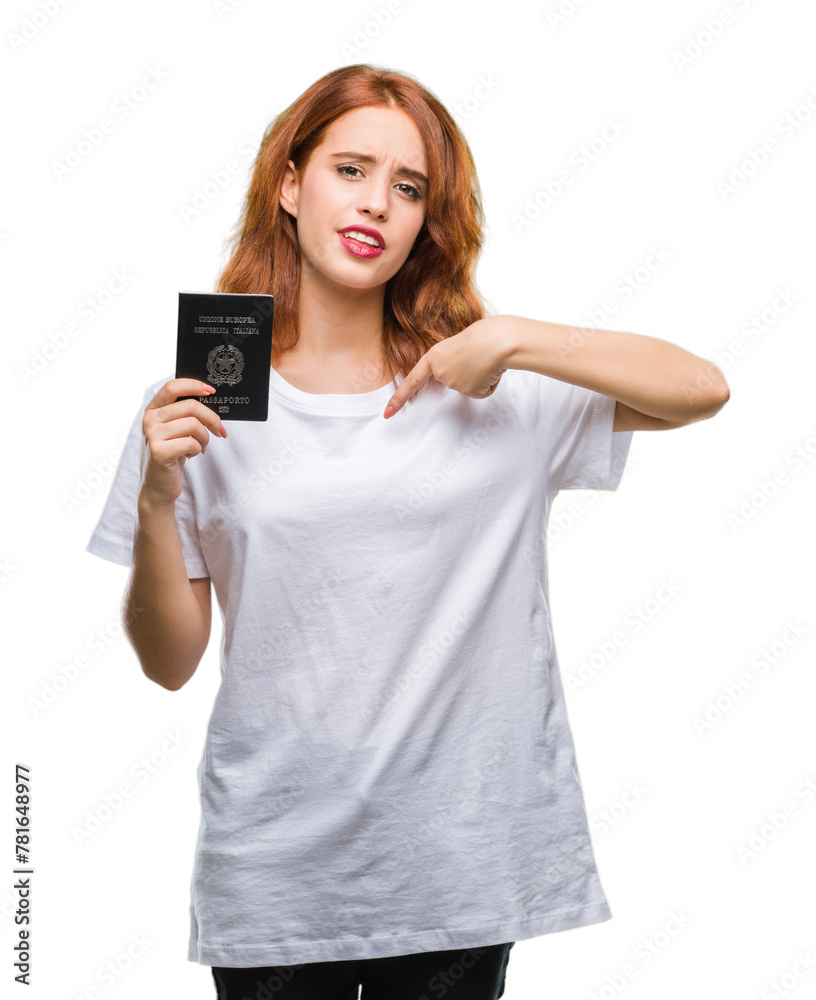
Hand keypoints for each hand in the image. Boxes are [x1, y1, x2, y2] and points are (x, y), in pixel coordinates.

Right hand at [139, 378, 227, 507]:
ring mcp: (152, 435)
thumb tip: (211, 401)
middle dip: (212, 418)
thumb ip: (185, 414)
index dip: (194, 385)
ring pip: (193, 424)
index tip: (212, 391)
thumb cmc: (171, 455)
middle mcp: (149, 420)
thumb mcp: (175, 430)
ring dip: (205, 438)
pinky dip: (198, 450)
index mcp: (153, 410)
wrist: (158, 486)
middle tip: (219, 430)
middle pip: (190, 406)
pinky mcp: (159, 452)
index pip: (172, 387)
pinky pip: (191, 443)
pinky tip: (192, 455)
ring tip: (201, 446)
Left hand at [383, 316, 511, 417]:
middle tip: (477, 354)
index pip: (412, 381)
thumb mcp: (459, 345)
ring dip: (480, 376)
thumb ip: (453, 361)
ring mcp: (454, 384)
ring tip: (486, 360)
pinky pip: (481, 391)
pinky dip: (488, 382)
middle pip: (452, 380)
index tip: (387, 413)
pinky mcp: (470, 392)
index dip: (399, 398)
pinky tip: (491, 371)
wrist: (499, 340)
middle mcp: (440, 373)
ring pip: (469, 386)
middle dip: (467, 371)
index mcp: (433, 357)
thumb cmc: (484, 335)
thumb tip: (465, 376)